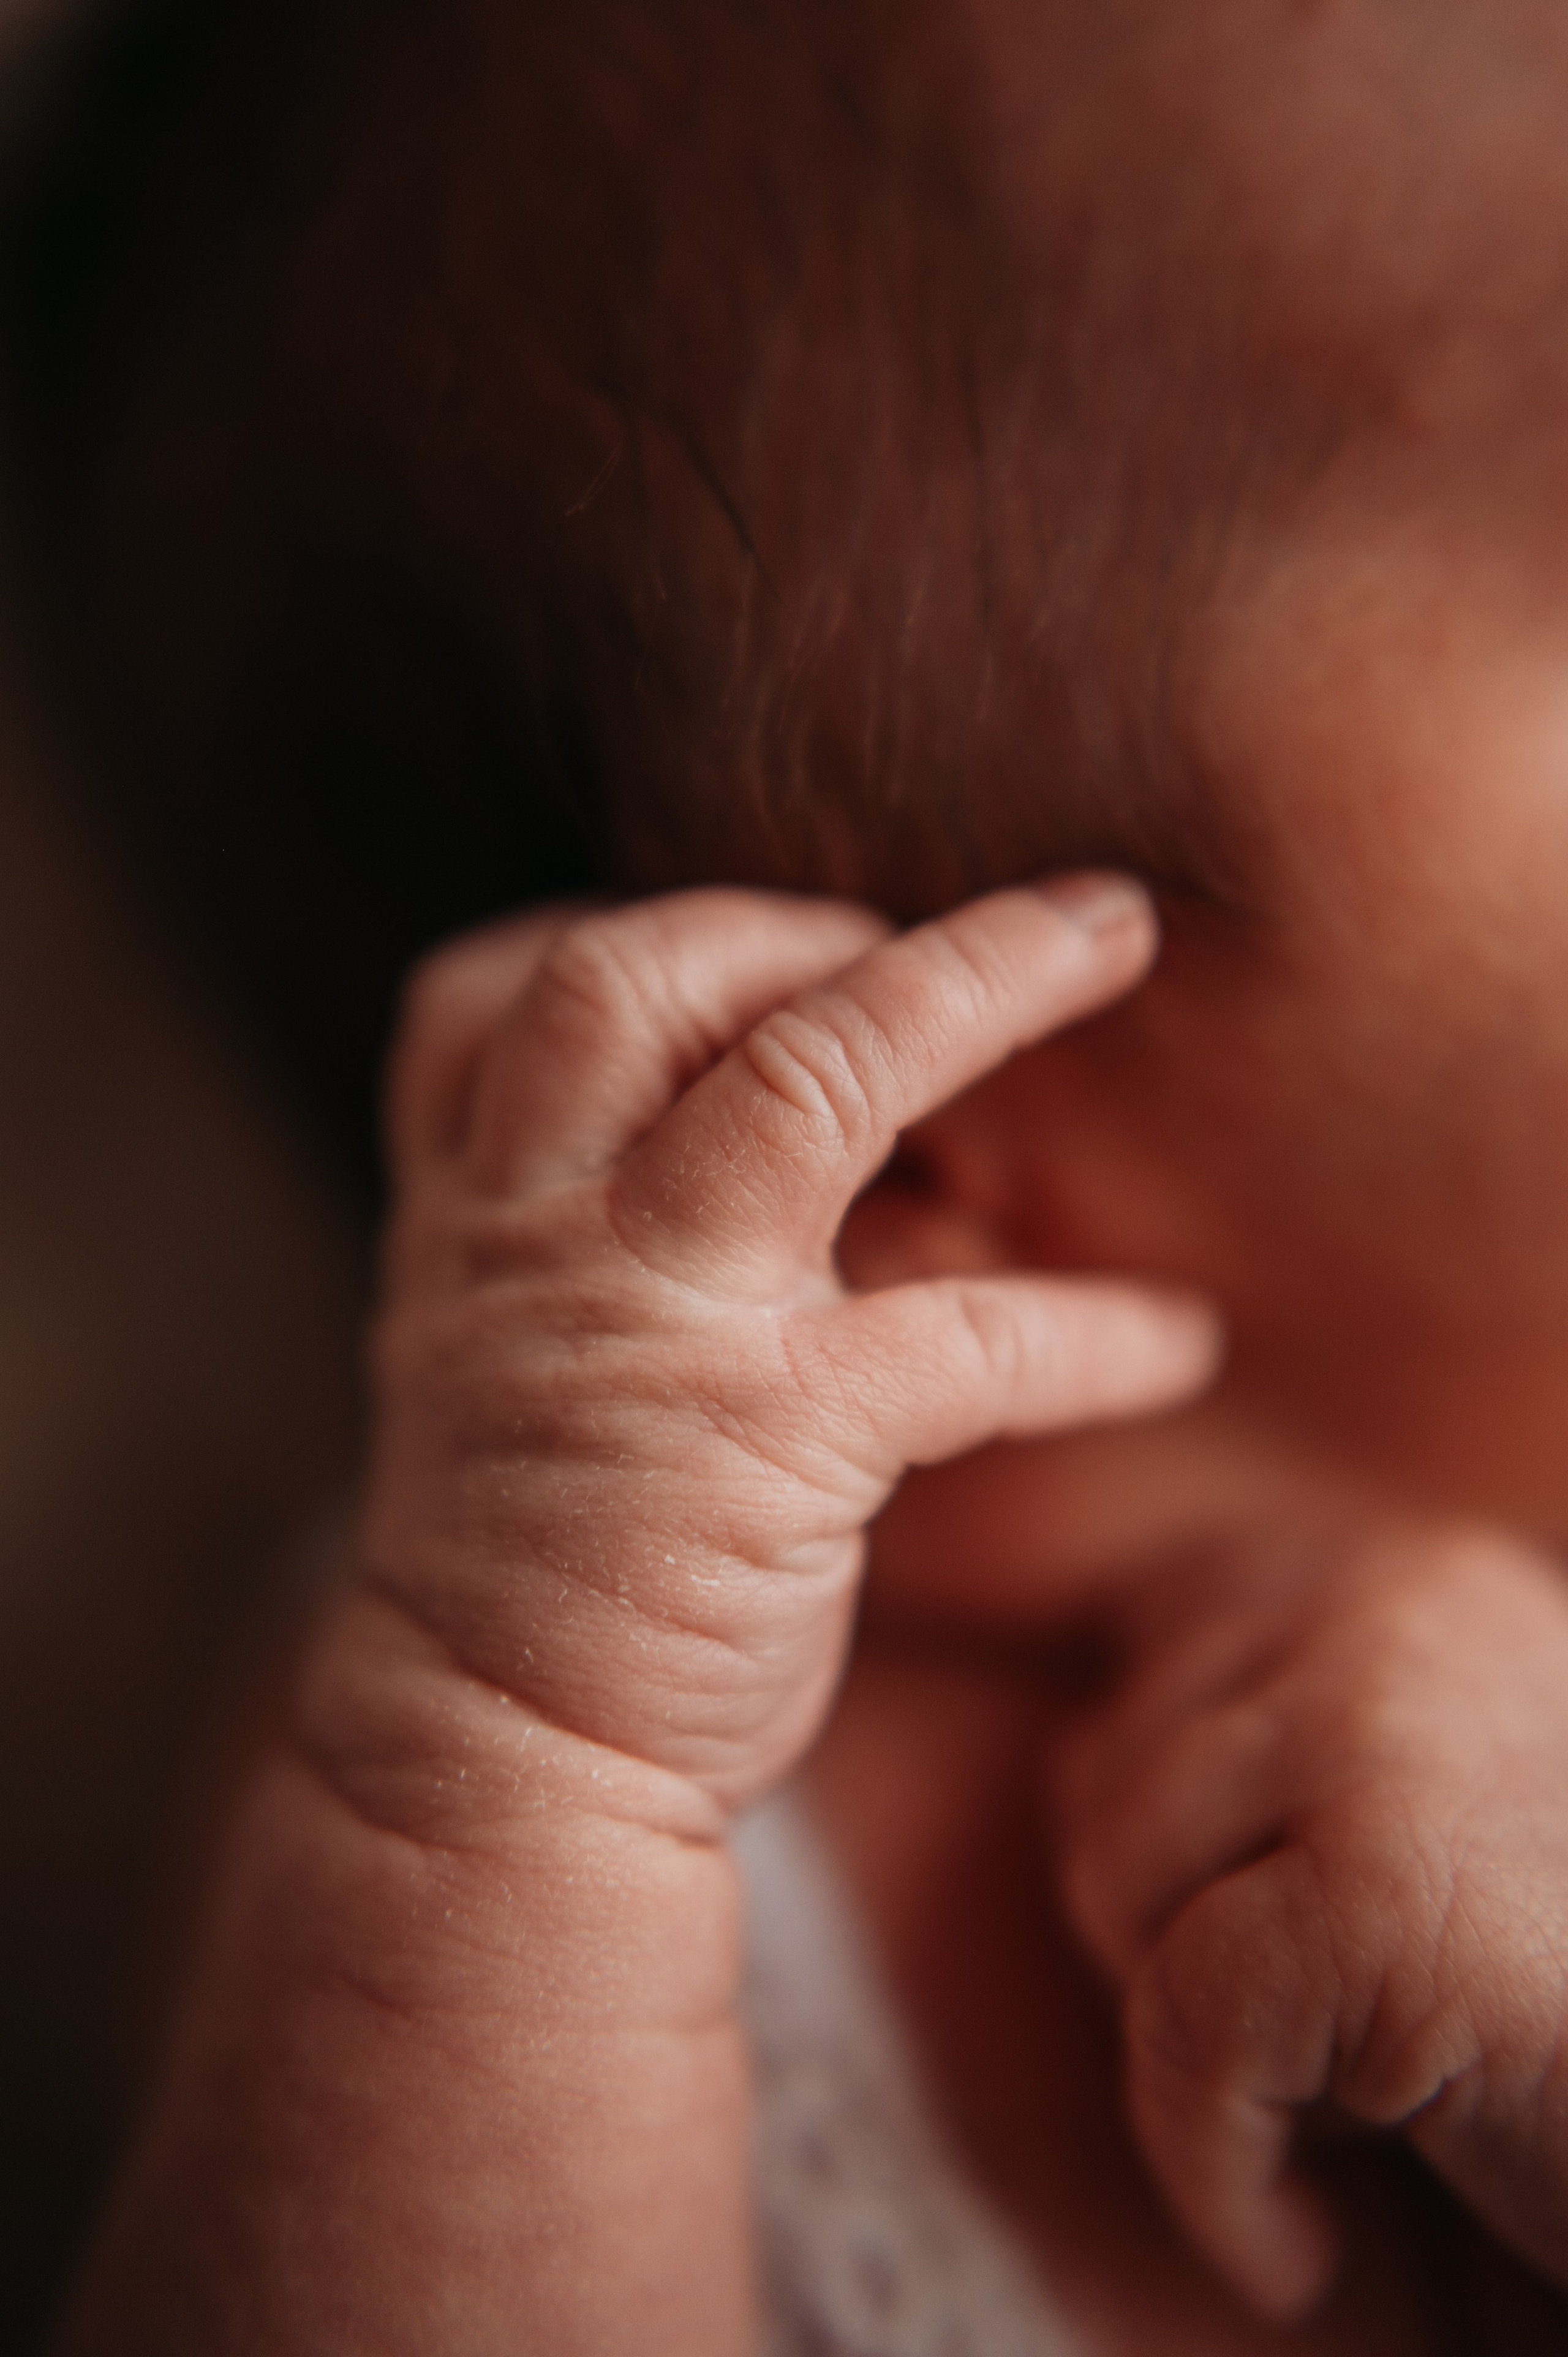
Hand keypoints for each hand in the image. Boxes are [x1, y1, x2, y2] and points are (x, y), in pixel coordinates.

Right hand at [349, 877, 1218, 1814]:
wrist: (491, 1761)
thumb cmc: (533, 1547)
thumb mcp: (500, 1351)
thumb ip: (589, 1226)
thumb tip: (787, 1141)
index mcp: (473, 1216)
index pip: (489, 1000)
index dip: (603, 933)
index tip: (733, 954)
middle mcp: (545, 1237)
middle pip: (640, 977)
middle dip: (796, 918)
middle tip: (912, 934)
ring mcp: (661, 1326)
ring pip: (814, 1079)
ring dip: (979, 983)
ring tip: (1112, 937)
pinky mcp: (777, 1441)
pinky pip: (973, 1338)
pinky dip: (1095, 1328)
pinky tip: (1179, 1343)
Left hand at [1051, 1521, 1567, 2319]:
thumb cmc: (1563, 2009)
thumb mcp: (1407, 1815)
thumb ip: (1265, 1735)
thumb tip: (1046, 1714)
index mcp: (1406, 1572)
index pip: (1152, 1617)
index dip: (1162, 1810)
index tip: (1255, 1937)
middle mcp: (1389, 1604)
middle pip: (1102, 1767)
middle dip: (1179, 1935)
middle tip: (1336, 2045)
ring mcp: (1380, 1730)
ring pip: (1111, 1878)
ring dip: (1202, 2044)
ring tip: (1349, 2106)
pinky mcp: (1378, 1892)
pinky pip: (1180, 2023)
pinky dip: (1217, 2173)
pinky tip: (1304, 2243)